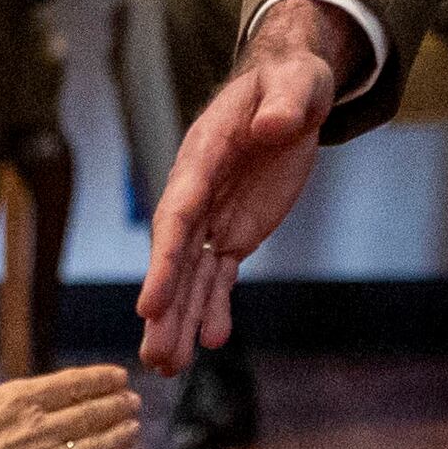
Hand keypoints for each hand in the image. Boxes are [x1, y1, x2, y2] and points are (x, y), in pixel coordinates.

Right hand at [0, 310, 137, 448]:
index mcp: (19, 400)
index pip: (73, 384)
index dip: (100, 379)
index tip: (119, 376)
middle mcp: (41, 430)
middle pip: (92, 414)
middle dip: (118, 406)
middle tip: (135, 402)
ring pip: (97, 448)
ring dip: (119, 437)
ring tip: (134, 430)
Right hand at [135, 0, 354, 368]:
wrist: (291, 90)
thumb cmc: (290, 81)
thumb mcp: (297, 83)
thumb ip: (285, 103)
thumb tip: (275, 124)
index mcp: (204, 155)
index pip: (178, 213)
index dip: (163, 260)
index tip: (150, 304)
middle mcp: (198, 191)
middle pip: (176, 256)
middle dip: (165, 307)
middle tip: (154, 355)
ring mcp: (214, 215)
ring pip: (191, 275)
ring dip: (180, 319)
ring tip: (166, 368)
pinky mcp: (234, 231)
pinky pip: (219, 275)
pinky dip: (214, 308)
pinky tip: (208, 342)